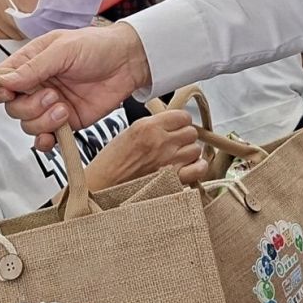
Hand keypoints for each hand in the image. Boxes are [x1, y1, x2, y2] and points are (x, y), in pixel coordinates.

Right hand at [0, 26, 152, 150]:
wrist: (129, 63)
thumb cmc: (97, 46)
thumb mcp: (63, 49)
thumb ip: (34, 67)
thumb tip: (6, 81)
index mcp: (29, 63)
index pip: (0, 81)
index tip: (10, 93)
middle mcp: (36, 86)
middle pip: (12, 107)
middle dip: (29, 106)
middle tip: (52, 95)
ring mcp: (49, 106)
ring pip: (28, 124)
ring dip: (43, 120)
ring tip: (64, 108)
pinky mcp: (65, 122)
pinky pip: (45, 138)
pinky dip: (44, 141)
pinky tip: (51, 136)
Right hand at [85, 109, 204, 188]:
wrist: (103, 186)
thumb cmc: (110, 163)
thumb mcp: (128, 133)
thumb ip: (151, 127)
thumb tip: (170, 125)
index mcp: (148, 127)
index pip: (182, 116)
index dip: (180, 122)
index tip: (176, 127)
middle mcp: (161, 142)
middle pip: (191, 132)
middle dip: (185, 137)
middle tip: (175, 144)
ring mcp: (169, 161)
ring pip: (196, 149)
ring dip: (189, 153)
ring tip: (177, 158)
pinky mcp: (174, 179)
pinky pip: (199, 168)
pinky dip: (197, 168)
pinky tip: (188, 168)